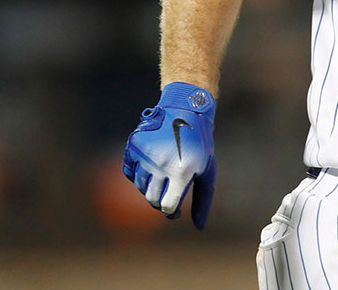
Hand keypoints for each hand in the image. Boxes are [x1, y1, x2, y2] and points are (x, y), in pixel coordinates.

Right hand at [122, 82, 216, 228]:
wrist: (185, 110)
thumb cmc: (200, 144)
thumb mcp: (207, 170)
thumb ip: (203, 200)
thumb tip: (199, 227)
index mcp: (182, 172)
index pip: (168, 207)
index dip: (172, 212)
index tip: (175, 211)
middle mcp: (161, 164)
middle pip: (152, 199)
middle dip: (160, 201)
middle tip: (168, 193)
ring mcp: (145, 154)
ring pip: (140, 186)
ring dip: (150, 187)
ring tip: (163, 176)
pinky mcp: (133, 146)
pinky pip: (129, 172)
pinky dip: (137, 175)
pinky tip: (149, 167)